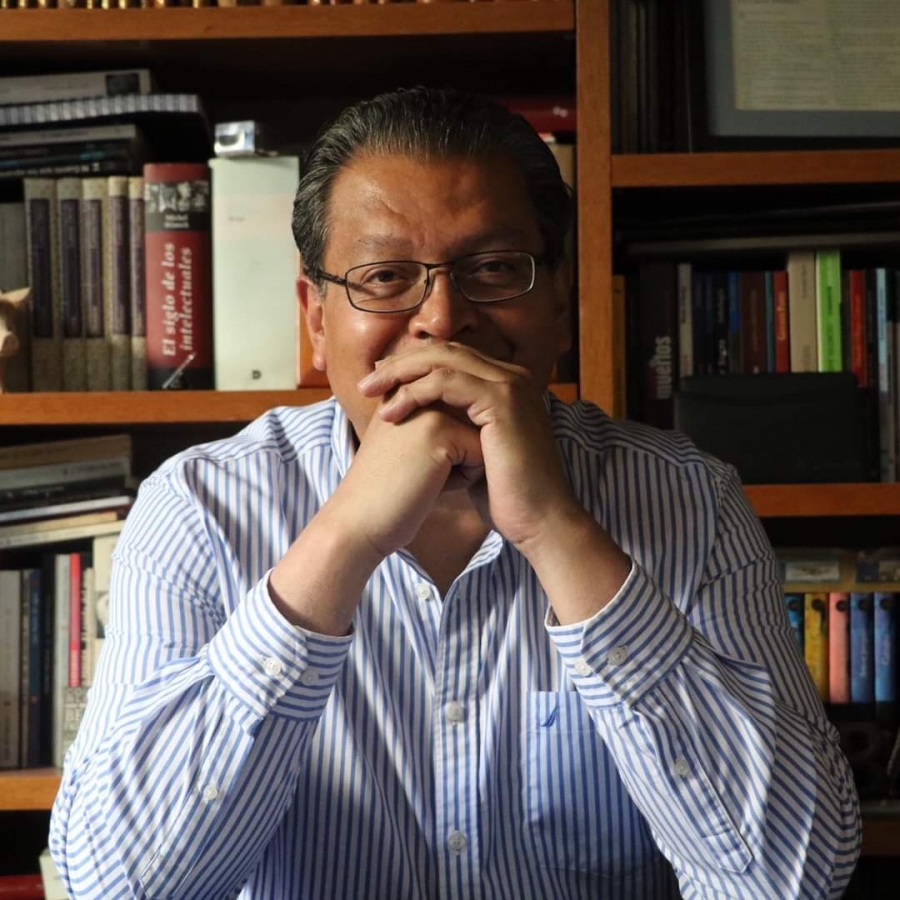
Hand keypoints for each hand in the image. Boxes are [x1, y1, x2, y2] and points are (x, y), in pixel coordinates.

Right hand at [323, 399, 484, 560]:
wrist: (357, 522)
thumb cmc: (386, 494)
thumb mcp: (409, 447)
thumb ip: (436, 424)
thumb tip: (481, 422)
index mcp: (404, 389)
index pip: (460, 416)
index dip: (446, 450)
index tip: (406, 464)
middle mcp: (414, 389)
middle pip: (473, 424)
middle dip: (457, 455)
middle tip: (414, 471)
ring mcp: (426, 406)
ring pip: (481, 438)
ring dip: (461, 466)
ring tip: (420, 475)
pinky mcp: (439, 429)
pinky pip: (481, 455)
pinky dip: (462, 479)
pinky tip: (427, 484)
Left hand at [356, 341, 581, 550]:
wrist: (540, 521)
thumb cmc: (506, 496)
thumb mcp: (472, 454)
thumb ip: (455, 430)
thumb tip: (423, 425)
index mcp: (505, 386)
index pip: (451, 359)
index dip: (411, 366)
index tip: (378, 383)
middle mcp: (511, 377)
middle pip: (444, 351)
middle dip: (400, 363)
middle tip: (367, 382)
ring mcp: (510, 386)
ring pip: (443, 360)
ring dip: (401, 372)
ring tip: (370, 391)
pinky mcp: (503, 401)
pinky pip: (448, 382)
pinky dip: (416, 392)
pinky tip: (393, 412)